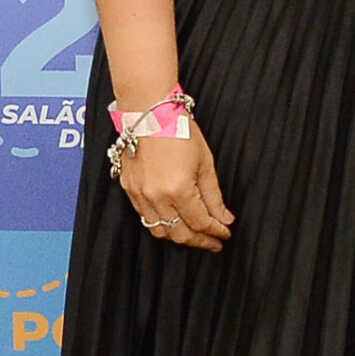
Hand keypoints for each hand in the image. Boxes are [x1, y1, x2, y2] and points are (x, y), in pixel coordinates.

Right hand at [117, 126, 233, 251]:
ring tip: (195, 235)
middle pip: (179, 233)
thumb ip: (214, 196)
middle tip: (214, 242)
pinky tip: (174, 221)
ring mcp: (139, 194)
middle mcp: (156, 197)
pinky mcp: (129, 189)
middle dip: (200, 241)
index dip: (216, 232)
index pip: (200, 223)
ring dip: (179, 236)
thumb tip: (224, 218)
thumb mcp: (205, 163)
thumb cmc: (179, 131)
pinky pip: (145, 217)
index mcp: (178, 190)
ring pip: (159, 230)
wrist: (150, 113)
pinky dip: (161, 224)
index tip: (225, 234)